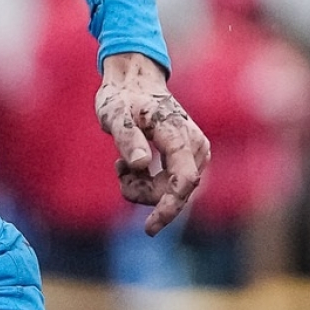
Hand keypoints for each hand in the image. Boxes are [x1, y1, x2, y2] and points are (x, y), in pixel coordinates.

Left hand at [96, 52, 209, 235]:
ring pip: (172, 191)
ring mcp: (196, 152)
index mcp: (177, 132)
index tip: (149, 227)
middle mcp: (195, 144)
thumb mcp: (114, 114)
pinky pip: (172, 186)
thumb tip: (141, 164)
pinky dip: (148, 183)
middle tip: (118, 168)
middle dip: (143, 191)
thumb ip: (127, 137)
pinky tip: (131, 165)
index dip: (170, 206)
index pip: (184, 178)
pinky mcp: (190, 159)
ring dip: (144, 187)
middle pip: (174, 190)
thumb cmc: (122, 97)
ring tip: (122, 163)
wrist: (134, 82)